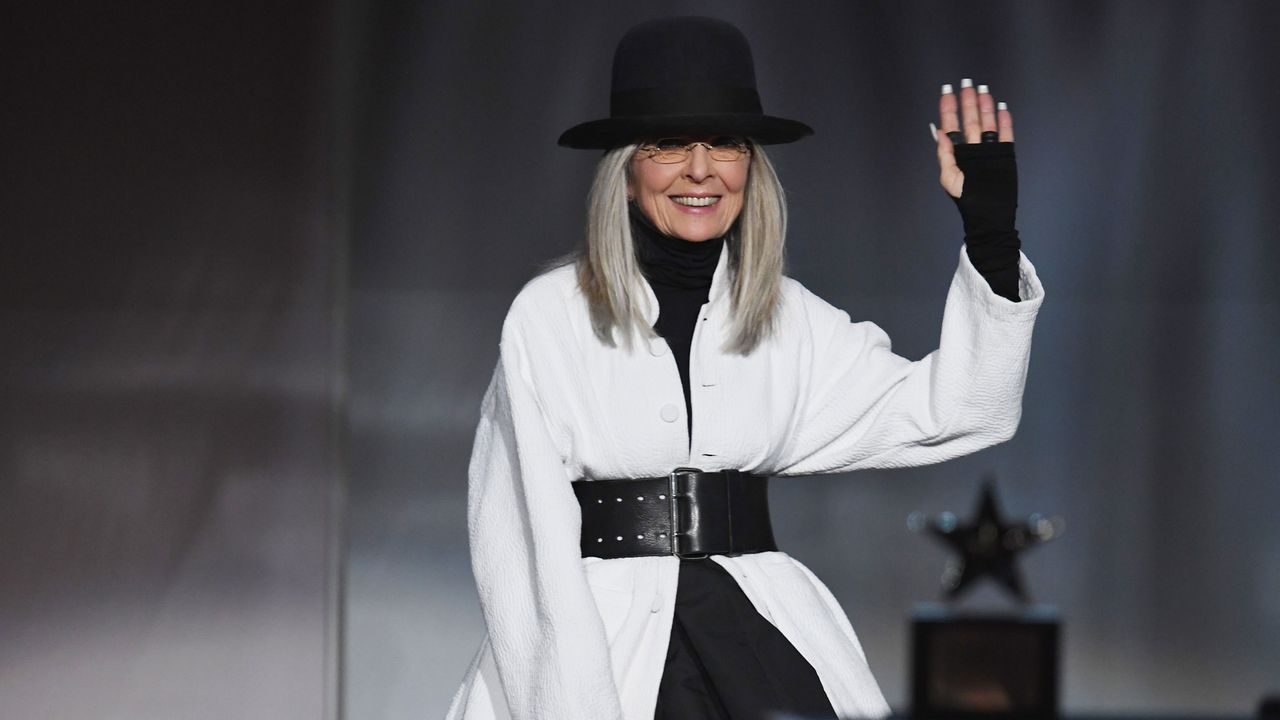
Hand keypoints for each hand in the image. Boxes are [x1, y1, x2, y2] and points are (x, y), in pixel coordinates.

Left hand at [933, 79, 1014, 198]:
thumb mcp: (950, 179)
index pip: (951, 125)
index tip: (947, 91)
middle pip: (970, 119)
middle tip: (967, 83)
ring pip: (987, 123)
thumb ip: (945, 155)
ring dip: (985, 106)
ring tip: (983, 90)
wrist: (990, 214)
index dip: (949, 108)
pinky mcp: (1005, 154)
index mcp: (957, 153)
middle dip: (968, 101)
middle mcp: (973, 147)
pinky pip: (1005, 134)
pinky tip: (1001, 107)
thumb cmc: (968, 199)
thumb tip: (939, 133)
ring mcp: (989, 149)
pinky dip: (1004, 121)